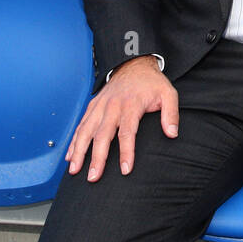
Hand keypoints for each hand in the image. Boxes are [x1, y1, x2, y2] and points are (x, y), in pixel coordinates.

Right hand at [66, 55, 178, 181]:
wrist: (134, 64)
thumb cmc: (151, 83)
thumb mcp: (168, 94)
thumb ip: (171, 114)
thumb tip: (172, 133)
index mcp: (131, 105)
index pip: (127, 132)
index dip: (126, 152)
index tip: (125, 170)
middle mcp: (112, 106)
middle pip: (102, 135)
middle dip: (97, 158)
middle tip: (93, 177)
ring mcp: (100, 106)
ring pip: (86, 131)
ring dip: (79, 151)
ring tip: (74, 170)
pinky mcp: (93, 106)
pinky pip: (81, 125)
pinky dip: (74, 141)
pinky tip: (70, 156)